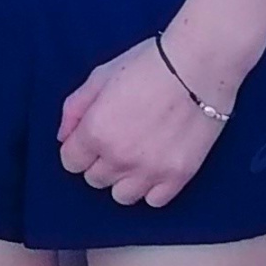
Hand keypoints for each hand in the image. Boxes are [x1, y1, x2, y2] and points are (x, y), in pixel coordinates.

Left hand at [58, 36, 229, 209]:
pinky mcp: (179, 176)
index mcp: (96, 131)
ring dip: (124, 179)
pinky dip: (151, 188)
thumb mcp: (101, 75)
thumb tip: (64, 137)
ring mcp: (150, 170)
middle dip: (100, 161)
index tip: (92, 138)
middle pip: (94, 179)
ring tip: (137, 156)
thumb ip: (74, 108)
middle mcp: (119, 157)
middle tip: (118, 139)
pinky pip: (154, 201)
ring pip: (121, 196)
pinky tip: (156, 166)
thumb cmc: (150, 63)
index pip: (70, 162)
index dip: (78, 149)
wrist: (201, 63)